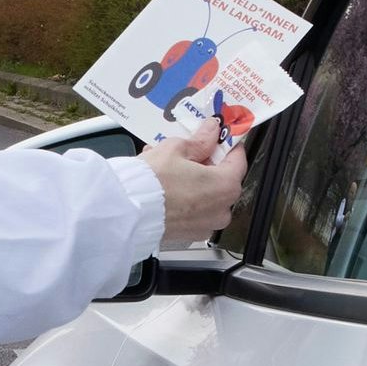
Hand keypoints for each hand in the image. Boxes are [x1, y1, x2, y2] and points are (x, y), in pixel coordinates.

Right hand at [140, 112, 249, 245]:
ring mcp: (206, 225)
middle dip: (207, 163)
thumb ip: (200, 140)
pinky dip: (185, 196)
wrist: (127, 212)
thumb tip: (210, 131)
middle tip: (190, 149)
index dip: (228, 145)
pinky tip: (166, 183)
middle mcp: (221, 210)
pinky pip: (193, 210)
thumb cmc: (151, 183)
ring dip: (193, 179)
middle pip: (222, 179)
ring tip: (170, 165)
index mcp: (226, 186)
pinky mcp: (190, 234)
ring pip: (206, 195)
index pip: (238, 160)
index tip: (219, 137)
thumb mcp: (177, 149)